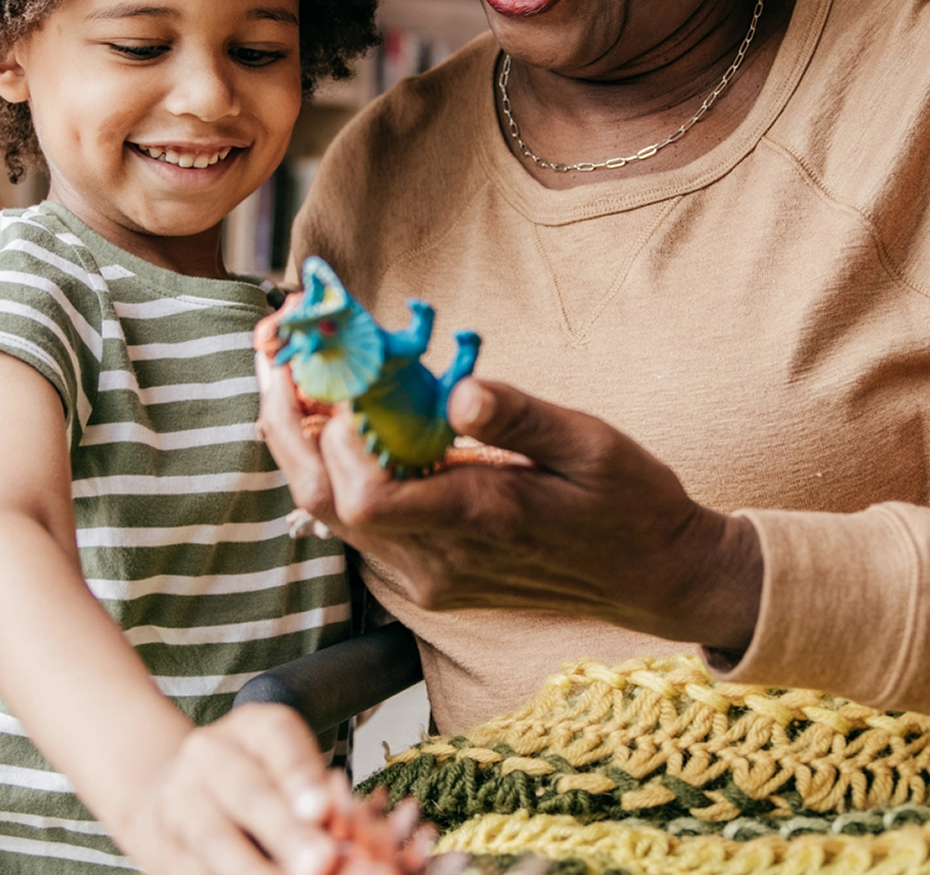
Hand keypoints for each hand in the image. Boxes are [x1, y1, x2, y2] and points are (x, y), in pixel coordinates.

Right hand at [111, 704, 361, 874]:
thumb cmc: (252, 780)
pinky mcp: (159, 844)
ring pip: (214, 837)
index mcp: (250, 727)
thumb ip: (319, 794)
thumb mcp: (287, 770)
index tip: (321, 810)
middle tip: (321, 860)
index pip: (277, 736)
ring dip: (253, 867)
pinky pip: (192, 868)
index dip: (300, 773)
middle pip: (248, 791)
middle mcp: (208, 754)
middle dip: (286, 831)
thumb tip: (341, 826)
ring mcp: (177, 799)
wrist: (170, 792)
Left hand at [255, 354, 763, 653]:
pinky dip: (335, 468)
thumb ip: (520, 418)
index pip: (364, 497)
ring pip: (332, 514)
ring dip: (304, 444)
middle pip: (324, 504)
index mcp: (476, 522)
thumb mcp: (591, 444)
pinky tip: (341, 418)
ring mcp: (428, 575)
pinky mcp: (429, 575)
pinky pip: (359, 523)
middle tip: (277, 354)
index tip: (335, 375)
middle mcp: (437, 561)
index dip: (331, 437)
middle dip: (287, 427)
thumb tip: (460, 389)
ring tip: (298, 372)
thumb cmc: (628, 503)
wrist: (653, 575)